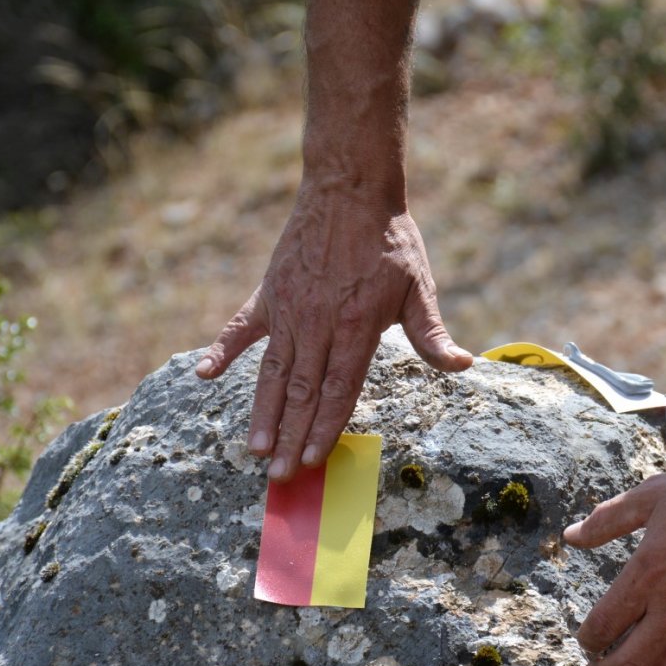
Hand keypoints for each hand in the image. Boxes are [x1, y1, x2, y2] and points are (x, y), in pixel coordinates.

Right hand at [196, 186, 471, 478]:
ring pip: (271, 372)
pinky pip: (240, 328)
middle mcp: (317, 323)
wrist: (350, 188)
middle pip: (301, 392)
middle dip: (290, 437)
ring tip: (255, 448)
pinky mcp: (268, 293)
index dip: (325, 426)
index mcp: (355, 327)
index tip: (312, 459)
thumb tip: (461, 365)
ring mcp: (288, 309)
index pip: (338, 389)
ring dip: (262, 413)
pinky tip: (204, 376)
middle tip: (279, 476)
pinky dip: (221, 351)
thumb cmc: (390, 240)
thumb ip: (432, 332)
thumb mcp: (418, 286)